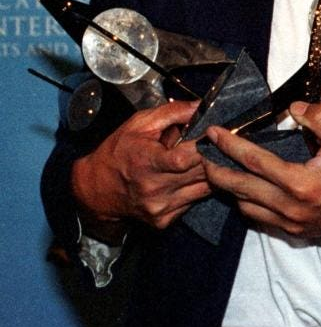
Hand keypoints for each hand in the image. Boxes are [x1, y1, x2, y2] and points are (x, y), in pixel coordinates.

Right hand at [71, 100, 211, 233]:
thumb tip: (200, 106)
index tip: (213, 134)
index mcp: (146, 162)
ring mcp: (160, 207)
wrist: (96, 189)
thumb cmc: (118, 151)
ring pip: (204, 189)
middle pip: (199, 173)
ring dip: (212, 172)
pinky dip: (200, 187)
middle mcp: (154, 189)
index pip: (183, 159)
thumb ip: (172, 112)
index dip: (203, 146)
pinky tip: (194, 175)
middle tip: (218, 143)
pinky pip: (194, 201)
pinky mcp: (164, 220)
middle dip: (213, 155)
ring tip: (210, 157)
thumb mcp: (140, 123)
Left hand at [203, 101, 320, 238]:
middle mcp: (289, 207)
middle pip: (239, 188)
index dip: (230, 145)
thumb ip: (320, 118)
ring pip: (245, 206)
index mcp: (300, 182)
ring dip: (229, 188)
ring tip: (219, 168)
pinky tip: (245, 190)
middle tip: (201, 153)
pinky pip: (259, 219)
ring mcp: (290, 223)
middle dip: (216, 169)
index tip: (214, 132)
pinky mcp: (294, 232)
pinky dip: (246, 203)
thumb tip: (293, 108)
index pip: (253, 160)